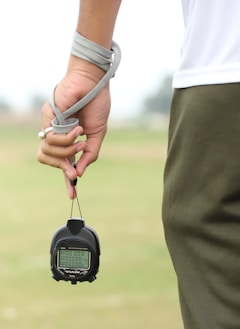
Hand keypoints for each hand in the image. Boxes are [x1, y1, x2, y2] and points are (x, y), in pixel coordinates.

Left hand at [37, 57, 110, 198]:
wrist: (94, 83)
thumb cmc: (96, 105)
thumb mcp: (98, 134)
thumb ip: (90, 154)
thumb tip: (80, 172)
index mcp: (68, 139)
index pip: (63, 162)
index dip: (66, 179)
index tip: (72, 195)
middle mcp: (57, 133)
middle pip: (47, 159)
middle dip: (62, 168)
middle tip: (73, 171)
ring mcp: (51, 126)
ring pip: (48, 151)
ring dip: (68, 151)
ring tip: (81, 139)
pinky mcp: (47, 118)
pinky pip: (51, 139)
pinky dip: (67, 139)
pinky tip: (78, 129)